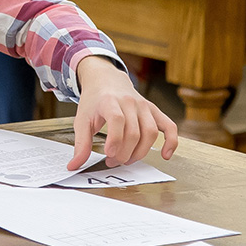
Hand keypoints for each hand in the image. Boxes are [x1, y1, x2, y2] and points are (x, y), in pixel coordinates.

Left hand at [70, 55, 177, 169]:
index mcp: (110, 101)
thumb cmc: (94, 101)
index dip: (115, 139)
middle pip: (134, 132)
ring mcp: (144, 106)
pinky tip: (165, 155)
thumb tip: (74, 166)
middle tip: (113, 161)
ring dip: (140, 152)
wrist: (106, 80)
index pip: (117, 120)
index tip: (108, 153)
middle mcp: (130, 102)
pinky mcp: (154, 111)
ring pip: (150, 133)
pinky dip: (171, 142)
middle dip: (124, 153)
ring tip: (127, 159)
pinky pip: (169, 126)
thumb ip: (80, 144)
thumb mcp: (82, 120)